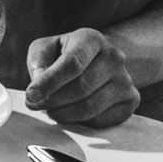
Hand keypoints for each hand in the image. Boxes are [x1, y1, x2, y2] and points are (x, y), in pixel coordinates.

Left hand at [23, 29, 140, 127]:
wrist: (98, 61)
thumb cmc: (64, 54)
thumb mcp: (46, 49)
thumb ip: (38, 62)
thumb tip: (39, 85)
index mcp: (91, 39)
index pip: (72, 63)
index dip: (49, 82)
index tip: (31, 95)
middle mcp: (114, 57)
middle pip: (80, 88)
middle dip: (53, 100)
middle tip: (36, 105)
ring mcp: (126, 80)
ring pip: (90, 107)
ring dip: (64, 114)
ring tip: (51, 110)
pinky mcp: (131, 101)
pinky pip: (101, 120)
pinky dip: (80, 122)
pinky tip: (70, 112)